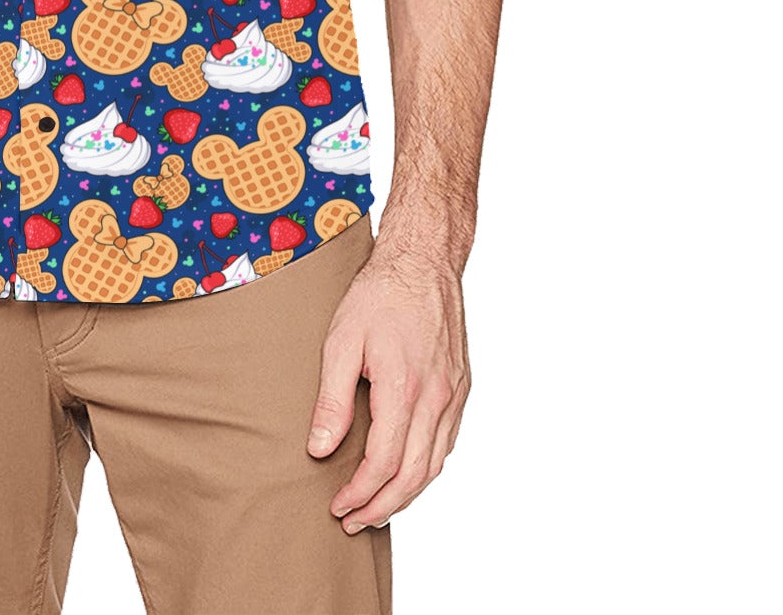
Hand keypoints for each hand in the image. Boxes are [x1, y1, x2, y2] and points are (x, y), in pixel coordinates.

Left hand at [306, 243, 470, 531]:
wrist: (424, 261)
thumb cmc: (380, 294)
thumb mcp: (341, 340)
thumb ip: (332, 398)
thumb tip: (321, 448)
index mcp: (404, 388)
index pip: (384, 463)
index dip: (360, 493)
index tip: (338, 506)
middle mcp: (436, 398)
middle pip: (413, 476)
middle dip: (382, 507)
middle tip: (354, 522)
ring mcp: (454, 395)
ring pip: (435, 465)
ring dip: (406, 495)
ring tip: (376, 508)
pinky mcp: (461, 388)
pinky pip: (447, 443)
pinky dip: (427, 468)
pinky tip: (406, 472)